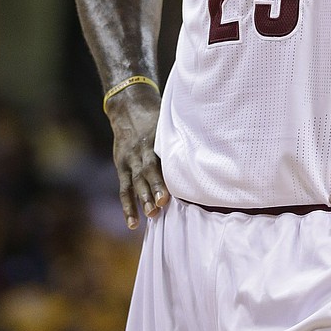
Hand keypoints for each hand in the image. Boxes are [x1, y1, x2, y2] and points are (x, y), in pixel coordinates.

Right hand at [107, 90, 169, 228]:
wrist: (127, 107)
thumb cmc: (155, 117)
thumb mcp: (167, 121)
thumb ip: (180, 136)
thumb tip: (208, 146)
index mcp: (155, 139)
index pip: (161, 158)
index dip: (166, 172)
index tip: (175, 186)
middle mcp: (141, 151)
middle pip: (147, 171)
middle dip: (154, 188)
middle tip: (161, 204)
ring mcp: (129, 160)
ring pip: (134, 182)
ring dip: (141, 200)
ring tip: (150, 215)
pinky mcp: (122, 167)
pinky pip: (124, 190)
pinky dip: (128, 207)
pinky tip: (133, 223)